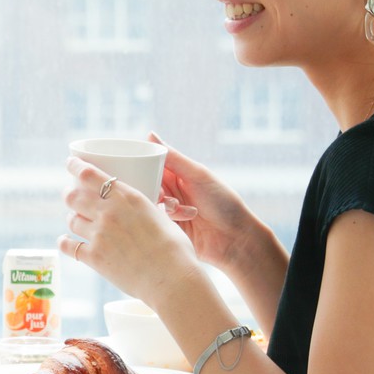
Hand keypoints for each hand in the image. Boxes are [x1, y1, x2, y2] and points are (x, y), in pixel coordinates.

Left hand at [60, 157, 200, 307]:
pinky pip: (68, 246)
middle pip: (74, 196)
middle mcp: (109, 212)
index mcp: (128, 197)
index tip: (69, 162)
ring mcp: (99, 235)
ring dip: (71, 218)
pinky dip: (64, 242)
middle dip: (70, 194)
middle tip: (71, 195)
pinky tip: (65, 241)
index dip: (75, 166)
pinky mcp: (94, 257)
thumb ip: (144, 210)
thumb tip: (141, 209)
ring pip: (71, 220)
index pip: (90, 174)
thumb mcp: (161, 217)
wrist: (172, 278)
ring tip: (74, 219)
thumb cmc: (175, 249)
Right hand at [149, 133, 268, 272]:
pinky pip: (155, 219)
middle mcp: (170, 189)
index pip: (149, 164)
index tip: (138, 172)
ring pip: (149, 202)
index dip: (142, 167)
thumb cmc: (223, 202)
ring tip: (178, 208)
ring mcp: (168, 210)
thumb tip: (149, 134)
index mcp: (177, 173)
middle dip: (151, 189)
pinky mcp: (168, 227)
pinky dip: (167, 217)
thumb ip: (173, 157)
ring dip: (162, 204)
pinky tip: (185, 219)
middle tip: (161, 195)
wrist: (235, 239)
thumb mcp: (198, 175)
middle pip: (146, 184)